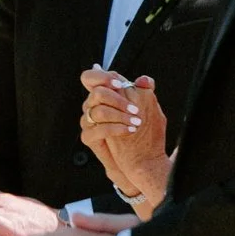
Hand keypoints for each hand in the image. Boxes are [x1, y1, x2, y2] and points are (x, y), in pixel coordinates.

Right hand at [78, 70, 169, 214]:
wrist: (137, 158)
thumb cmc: (140, 131)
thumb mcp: (146, 108)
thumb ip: (144, 92)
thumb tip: (144, 79)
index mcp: (103, 96)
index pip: (91, 78)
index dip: (102, 77)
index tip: (120, 83)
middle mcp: (92, 107)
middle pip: (96, 94)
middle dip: (118, 100)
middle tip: (136, 109)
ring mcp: (88, 122)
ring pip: (97, 112)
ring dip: (120, 116)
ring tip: (136, 122)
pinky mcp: (89, 137)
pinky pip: (98, 130)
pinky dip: (116, 129)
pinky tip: (130, 130)